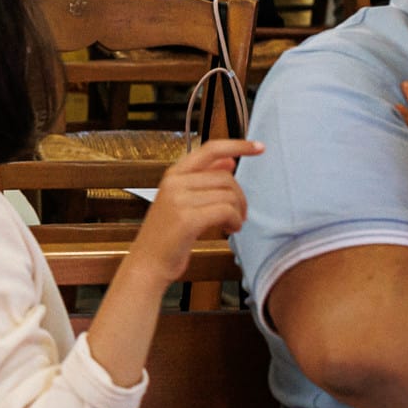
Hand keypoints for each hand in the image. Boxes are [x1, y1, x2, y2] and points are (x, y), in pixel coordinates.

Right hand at [124, 139, 260, 285]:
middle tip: (239, 213)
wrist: (148, 263)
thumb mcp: (181, 199)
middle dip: (240, 196)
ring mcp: (179, 199)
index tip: (259, 147)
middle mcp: (174, 182)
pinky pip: (225, 211)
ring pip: (228, 195)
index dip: (238, 145)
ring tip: (232, 224)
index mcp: (173, 174)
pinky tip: (230, 229)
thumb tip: (229, 160)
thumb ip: (204, 178)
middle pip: (226, 177)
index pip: (211, 149)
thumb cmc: (167, 235)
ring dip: (238, 212)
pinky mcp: (187, 219)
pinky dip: (235, 221)